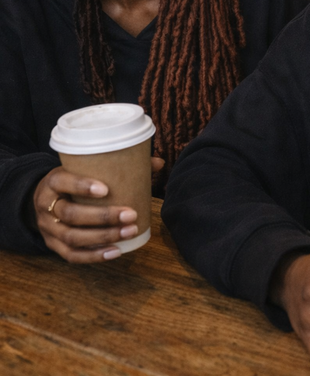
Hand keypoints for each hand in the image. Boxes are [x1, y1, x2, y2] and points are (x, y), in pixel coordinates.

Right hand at [32, 158, 164, 263]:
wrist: (42, 198)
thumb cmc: (72, 180)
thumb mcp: (83, 168)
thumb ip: (118, 164)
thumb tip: (159, 162)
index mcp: (52, 181)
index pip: (62, 181)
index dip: (82, 186)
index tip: (106, 189)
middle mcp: (46, 206)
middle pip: (70, 214)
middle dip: (102, 217)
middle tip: (131, 214)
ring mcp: (48, 229)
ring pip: (73, 237)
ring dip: (103, 237)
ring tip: (130, 231)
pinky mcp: (53, 246)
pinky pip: (72, 255)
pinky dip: (95, 256)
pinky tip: (116, 251)